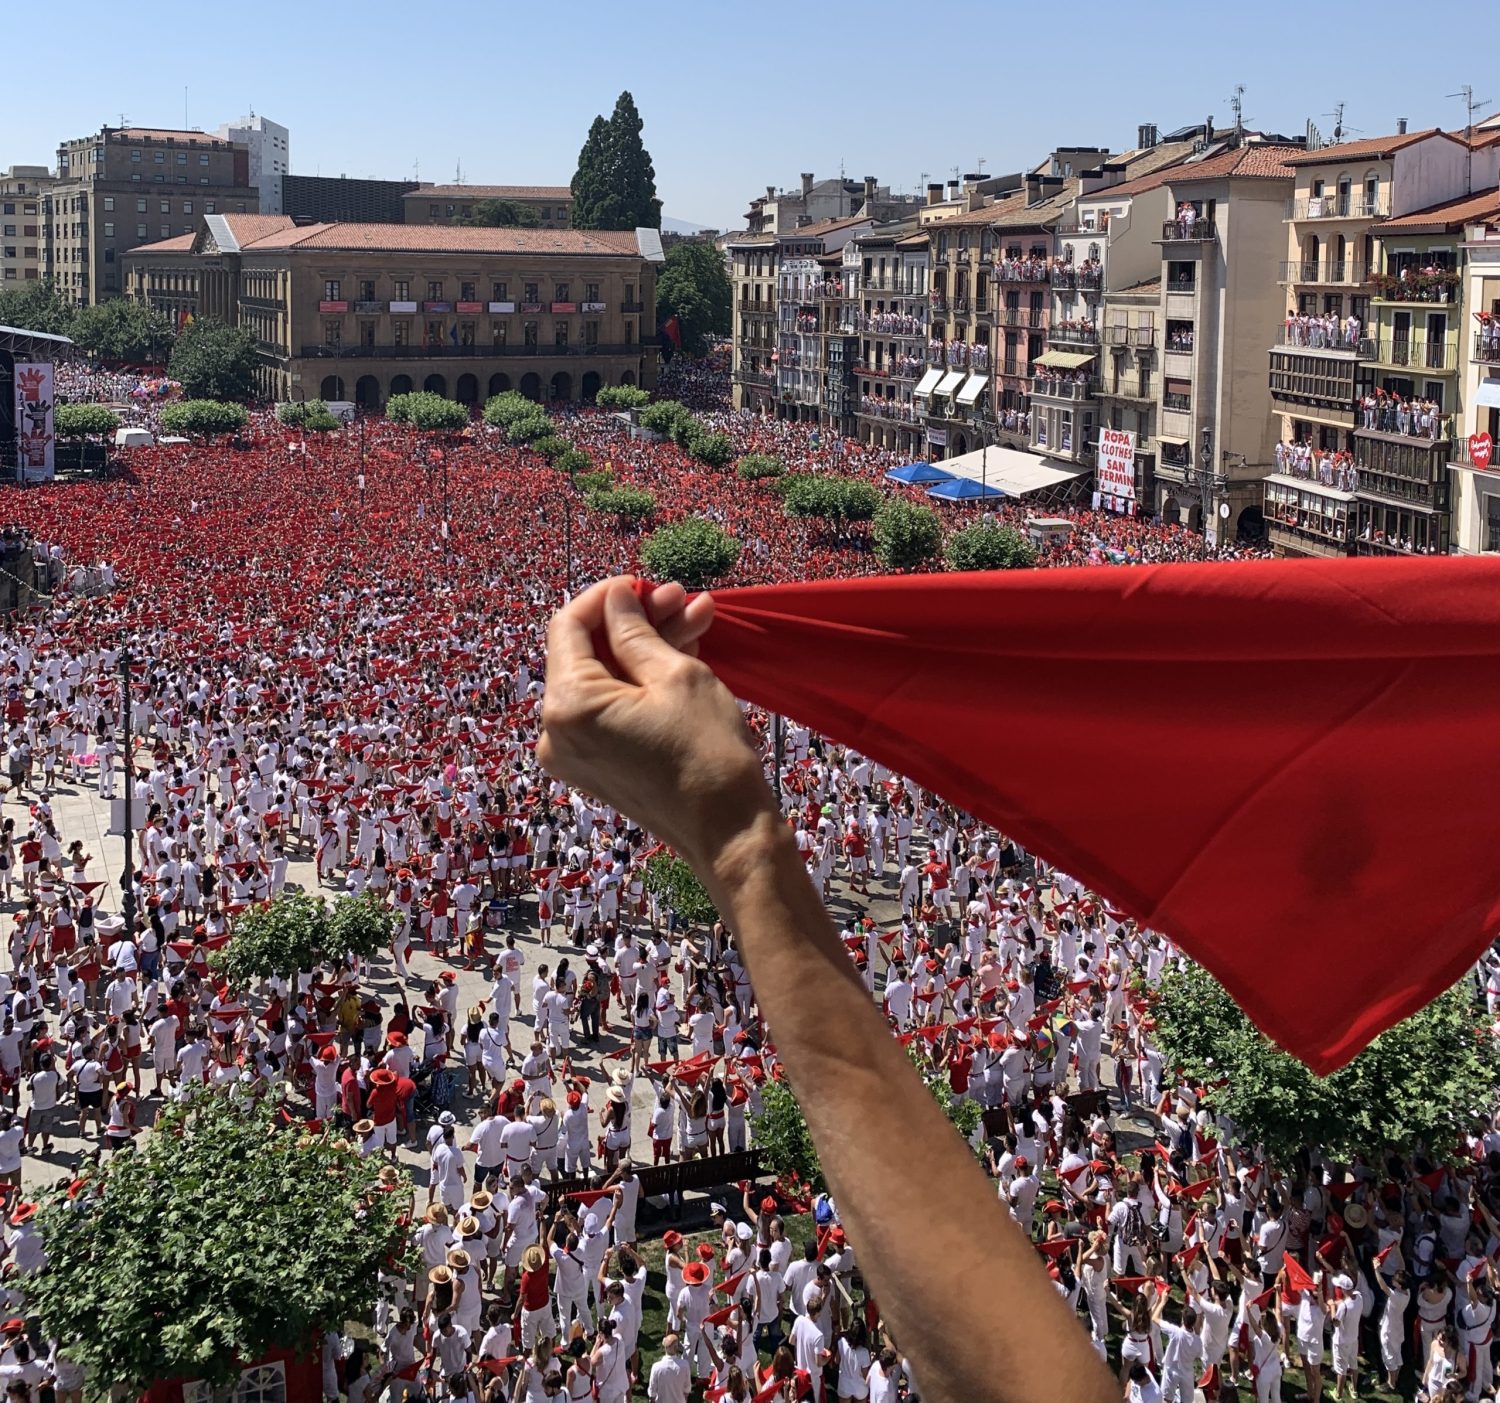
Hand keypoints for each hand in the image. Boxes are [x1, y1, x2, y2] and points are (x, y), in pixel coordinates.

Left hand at [538, 578, 772, 872]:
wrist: (728, 832)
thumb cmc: (707, 753)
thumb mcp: (676, 675)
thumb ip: (636, 629)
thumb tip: (616, 596)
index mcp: (567, 706)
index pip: (568, 626)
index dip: (606, 597)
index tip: (645, 583)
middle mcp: (556, 732)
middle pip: (588, 653)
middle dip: (636, 621)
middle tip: (681, 598)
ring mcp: (573, 753)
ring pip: (605, 679)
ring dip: (647, 647)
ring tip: (698, 618)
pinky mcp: (596, 766)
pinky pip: (611, 708)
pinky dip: (642, 681)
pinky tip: (685, 652)